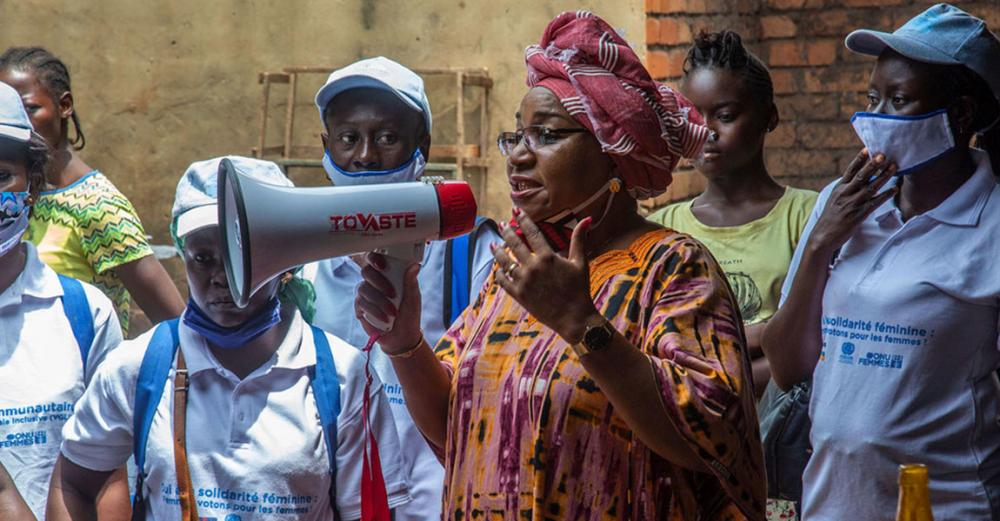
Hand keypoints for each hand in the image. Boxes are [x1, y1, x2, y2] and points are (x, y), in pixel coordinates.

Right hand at [354, 253, 423, 352]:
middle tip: (392, 294)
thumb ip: (411, 281)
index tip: (383, 265)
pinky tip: (384, 319)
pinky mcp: (360, 307)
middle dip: (379, 282)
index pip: (375, 258)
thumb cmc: (408, 313)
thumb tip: (415, 265)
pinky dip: (374, 311)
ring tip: (393, 313)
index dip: (375, 258)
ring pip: (364, 289)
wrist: (402, 336)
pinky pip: (361, 303)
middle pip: (366, 271)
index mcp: (388, 274)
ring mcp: (366, 293)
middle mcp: (374, 281)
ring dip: (380, 301)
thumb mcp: (413, 297)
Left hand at [492, 210, 600, 343]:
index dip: (523, 220)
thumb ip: (579, 239)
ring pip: (505, 262)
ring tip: (493, 244)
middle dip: (507, 232)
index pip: (532, 233)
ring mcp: (524, 281)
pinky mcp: (519, 295)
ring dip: (498, 251)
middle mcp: (533, 267)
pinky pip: (503, 282)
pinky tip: (497, 269)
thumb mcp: (580, 262)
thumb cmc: (579, 290)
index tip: (516, 211)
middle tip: (502, 224)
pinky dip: (499, 274)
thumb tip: (587, 219)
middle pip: (515, 244)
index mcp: (548, 257)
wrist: (574, 318)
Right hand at [808, 149, 896, 255]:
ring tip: (894, 167)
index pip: (850, 171)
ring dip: (883, 176)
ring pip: (870, 187)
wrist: (822, 236)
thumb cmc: (830, 218)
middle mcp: (845, 194)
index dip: (859, 159)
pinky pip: (874, 203)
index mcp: (839, 189)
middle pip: (861, 176)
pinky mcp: (858, 215)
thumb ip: (845, 190)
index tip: (867, 148)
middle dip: (873, 165)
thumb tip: (858, 180)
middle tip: (883, 154)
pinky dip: (885, 195)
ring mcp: (852, 204)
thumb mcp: (834, 200)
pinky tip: (894, 189)